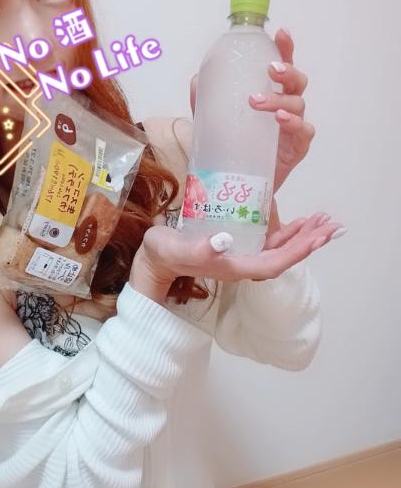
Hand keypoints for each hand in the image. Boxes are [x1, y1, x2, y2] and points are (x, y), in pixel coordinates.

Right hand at [130, 211, 343, 301]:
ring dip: (302, 236)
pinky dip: (286, 232)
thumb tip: (224, 241)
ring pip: (279, 249)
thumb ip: (199, 248)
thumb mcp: (176, 248)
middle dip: (309, 241)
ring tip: (322, 220)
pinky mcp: (236, 248)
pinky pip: (268, 242)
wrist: (154, 260)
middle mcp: (242, 264)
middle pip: (283, 256)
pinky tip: (296, 221)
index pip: (274, 262)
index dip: (298, 250)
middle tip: (332, 224)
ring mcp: (240, 257)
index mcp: (234, 267)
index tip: (318, 235)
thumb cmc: (164, 254)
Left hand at [189, 28, 314, 193]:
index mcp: (270, 95)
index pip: (281, 67)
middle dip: (287, 71)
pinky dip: (294, 123)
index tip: (281, 33)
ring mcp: (293, 128)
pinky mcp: (297, 149)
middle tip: (270, 69)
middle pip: (296, 81)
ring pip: (298, 104)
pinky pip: (304, 131)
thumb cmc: (232, 148)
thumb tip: (197, 79)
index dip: (285, 49)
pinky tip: (281, 120)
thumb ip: (205, 101)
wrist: (238, 188)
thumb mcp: (213, 122)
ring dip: (279, 99)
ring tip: (257, 102)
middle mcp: (286, 107)